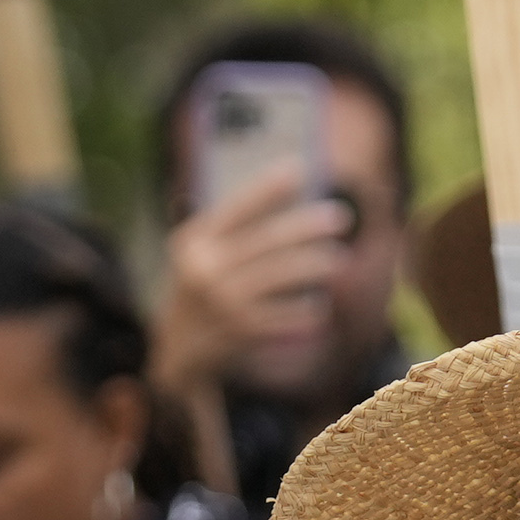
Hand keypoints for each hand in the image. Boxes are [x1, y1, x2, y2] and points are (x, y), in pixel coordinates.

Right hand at [153, 170, 356, 392]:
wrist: (179, 350)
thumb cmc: (203, 287)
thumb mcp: (203, 254)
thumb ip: (234, 229)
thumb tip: (291, 196)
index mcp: (195, 242)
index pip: (237, 208)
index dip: (267, 188)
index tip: (299, 168)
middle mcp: (206, 269)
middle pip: (268, 240)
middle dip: (308, 226)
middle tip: (341, 217)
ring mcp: (224, 301)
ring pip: (283, 275)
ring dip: (316, 264)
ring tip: (338, 258)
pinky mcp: (241, 330)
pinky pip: (286, 314)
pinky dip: (307, 310)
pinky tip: (320, 306)